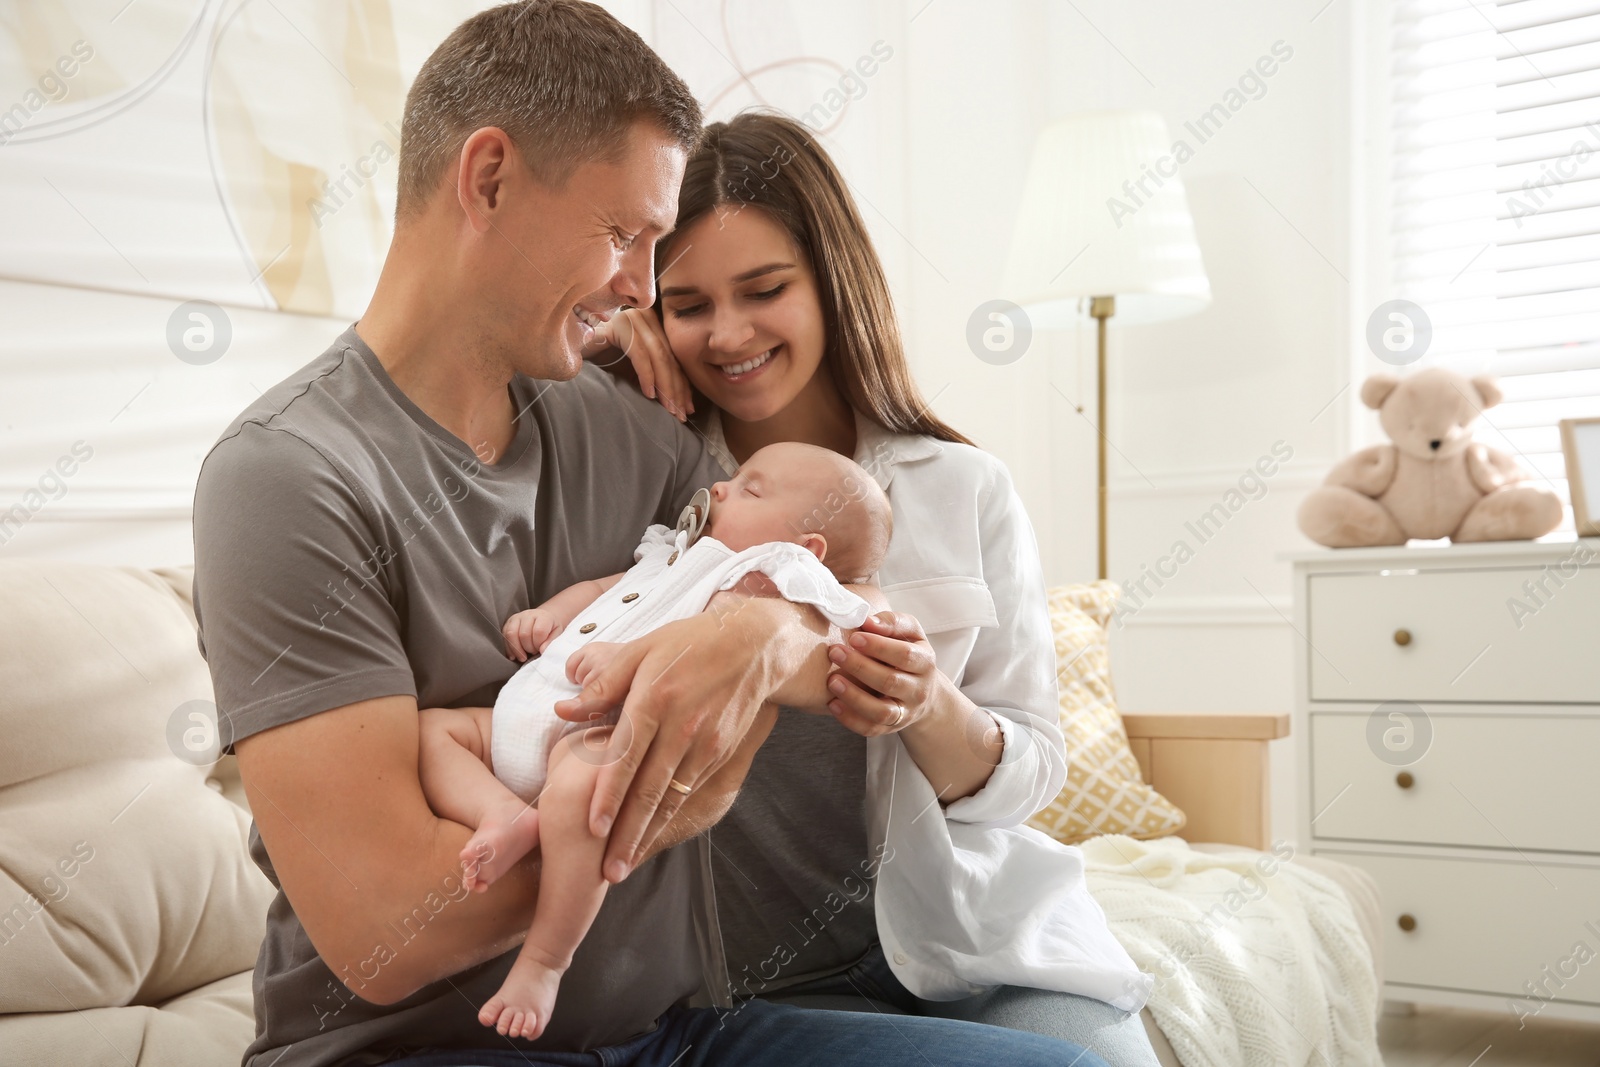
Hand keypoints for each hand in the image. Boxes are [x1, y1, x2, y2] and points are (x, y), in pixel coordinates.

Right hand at [502, 609, 562, 661]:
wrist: (543, 618)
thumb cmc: (551, 628)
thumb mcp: (557, 634)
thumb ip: (551, 642)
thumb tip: (542, 650)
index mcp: (543, 616)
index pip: (538, 631)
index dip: (539, 644)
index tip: (541, 649)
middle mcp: (528, 615)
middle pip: (524, 634)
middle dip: (528, 648)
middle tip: (533, 652)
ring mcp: (517, 618)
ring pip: (511, 634)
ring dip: (516, 649)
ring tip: (523, 657)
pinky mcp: (508, 623)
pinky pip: (504, 636)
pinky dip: (508, 648)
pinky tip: (514, 656)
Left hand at [552, 607, 778, 882]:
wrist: (754, 645)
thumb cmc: (690, 643)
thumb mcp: (642, 650)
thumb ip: (603, 683)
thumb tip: (563, 709)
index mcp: (654, 698)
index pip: (625, 757)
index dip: (608, 797)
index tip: (592, 829)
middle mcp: (681, 726)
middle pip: (649, 790)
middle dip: (627, 835)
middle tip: (608, 872)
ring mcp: (705, 743)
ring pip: (672, 799)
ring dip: (648, 835)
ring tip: (625, 865)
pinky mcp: (721, 752)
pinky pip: (691, 791)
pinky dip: (671, 818)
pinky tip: (654, 835)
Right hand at [591, 308, 694, 422]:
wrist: (566, 353)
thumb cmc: (598, 364)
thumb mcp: (631, 371)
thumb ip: (654, 376)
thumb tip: (680, 400)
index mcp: (652, 325)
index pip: (673, 357)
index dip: (683, 384)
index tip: (688, 409)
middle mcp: (644, 316)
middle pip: (668, 356)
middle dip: (677, 388)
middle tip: (680, 414)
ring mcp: (630, 318)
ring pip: (658, 355)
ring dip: (665, 385)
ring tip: (669, 408)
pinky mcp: (617, 324)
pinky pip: (638, 352)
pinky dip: (646, 375)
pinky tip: (649, 394)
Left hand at [825, 611, 941, 736]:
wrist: (924, 692)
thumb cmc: (910, 654)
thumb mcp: (911, 633)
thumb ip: (892, 622)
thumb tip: (868, 621)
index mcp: (924, 662)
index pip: (904, 655)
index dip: (878, 646)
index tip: (854, 637)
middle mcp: (917, 690)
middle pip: (890, 682)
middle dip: (860, 667)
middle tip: (835, 652)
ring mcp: (905, 712)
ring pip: (881, 712)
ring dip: (854, 697)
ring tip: (832, 681)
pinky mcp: (890, 728)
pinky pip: (870, 729)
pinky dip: (850, 719)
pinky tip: (833, 703)